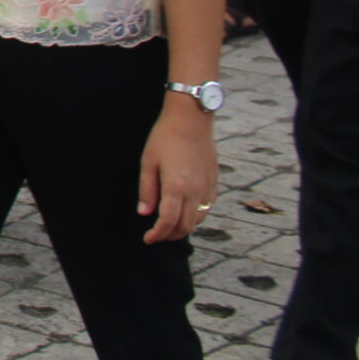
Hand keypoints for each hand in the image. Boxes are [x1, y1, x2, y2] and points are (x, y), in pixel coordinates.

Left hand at [138, 97, 217, 243]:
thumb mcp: (148, 162)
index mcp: (177, 187)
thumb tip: (144, 214)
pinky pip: (207, 208)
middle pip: (185, 226)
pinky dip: (195, 216)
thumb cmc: (165, 138)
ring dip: (184, 227)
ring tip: (169, 226)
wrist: (191, 119)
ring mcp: (207, 187)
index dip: (157, 234)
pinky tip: (185, 212)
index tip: (147, 239)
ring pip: (198, 220)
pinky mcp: (214, 182)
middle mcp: (196, 191)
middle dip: (170, 235)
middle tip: (157, 235)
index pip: (168, 222)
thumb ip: (147, 190)